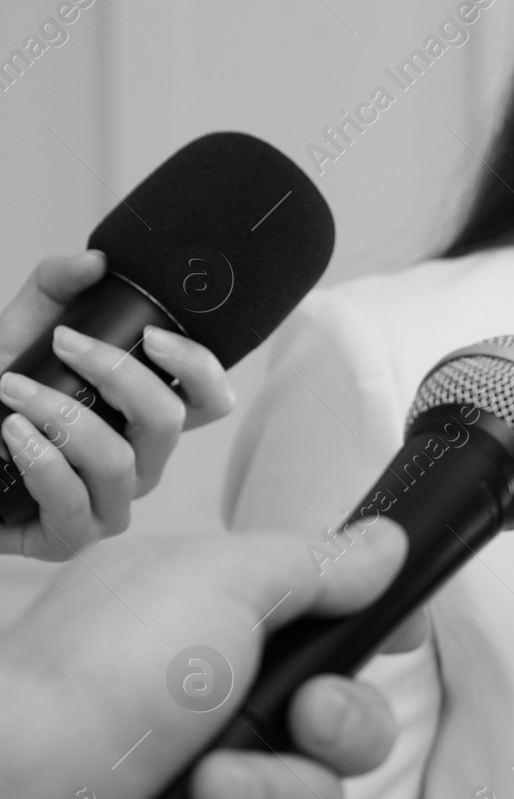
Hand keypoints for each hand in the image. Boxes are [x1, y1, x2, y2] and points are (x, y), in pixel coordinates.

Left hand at [0, 251, 235, 559]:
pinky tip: (11, 432)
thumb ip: (53, 293)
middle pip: (168, 424)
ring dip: (63, 417)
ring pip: (119, 462)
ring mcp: (110, 505)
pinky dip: (42, 460)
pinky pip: (73, 502)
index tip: (153, 337)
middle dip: (117, 376)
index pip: (210, 402)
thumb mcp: (17, 336)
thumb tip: (94, 260)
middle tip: (65, 345)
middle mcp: (140, 463)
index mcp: (144, 421)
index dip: (199, 370)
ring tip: (11, 391)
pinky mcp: (70, 538)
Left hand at [0, 519, 406, 798]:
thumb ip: (315, 565)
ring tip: (204, 790)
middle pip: (354, 730)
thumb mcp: (217, 580)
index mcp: (235, 632)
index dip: (380, 640)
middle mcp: (230, 710)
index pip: (342, 635)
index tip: (395, 639)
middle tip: (303, 718)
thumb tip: (384, 543)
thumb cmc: (95, 672)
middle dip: (341, 729)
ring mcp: (213, 795)